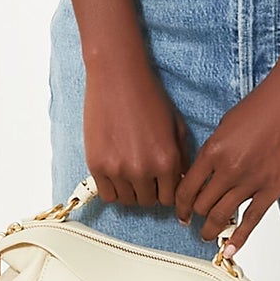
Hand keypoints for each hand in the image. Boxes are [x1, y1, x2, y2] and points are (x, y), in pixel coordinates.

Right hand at [83, 58, 190, 206]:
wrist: (118, 78)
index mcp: (167, 161)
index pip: (170, 198)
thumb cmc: (149, 97)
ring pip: (128, 201)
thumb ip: (182, 157)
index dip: (166, 191)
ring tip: (129, 171)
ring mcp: (118, 169)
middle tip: (144, 175)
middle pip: (148, 202)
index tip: (161, 184)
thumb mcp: (177, 126)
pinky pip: (107, 195)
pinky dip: (113, 188)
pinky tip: (115, 172)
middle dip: (149, 191)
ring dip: (130, 190)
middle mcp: (144, 170)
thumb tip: (181, 181)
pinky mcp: (97, 165)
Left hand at [175, 63, 279, 253]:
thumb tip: (204, 173)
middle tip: (192, 222)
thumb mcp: (225, 125)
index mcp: (213, 151)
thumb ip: (214, 151)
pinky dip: (239, 238)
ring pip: (222, 216)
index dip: (180, 205)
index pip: (187, 189)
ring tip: (207, 234)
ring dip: (211, 229)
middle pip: (202, 206)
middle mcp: (229, 170)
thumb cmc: (261, 105)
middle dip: (194, 216)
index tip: (180, 211)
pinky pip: (252, 220)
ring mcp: (251, 181)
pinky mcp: (273, 189)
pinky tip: (230, 249)